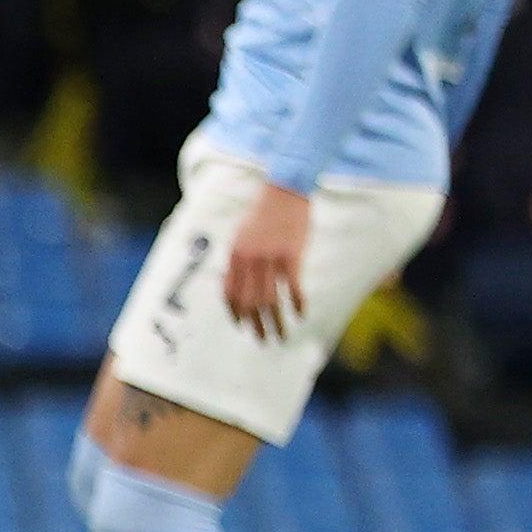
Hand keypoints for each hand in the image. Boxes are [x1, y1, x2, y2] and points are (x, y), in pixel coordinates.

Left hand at [223, 181, 311, 341]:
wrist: (285, 191)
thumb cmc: (264, 214)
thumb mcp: (242, 235)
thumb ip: (238, 259)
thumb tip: (233, 282)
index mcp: (234, 255)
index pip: (229, 293)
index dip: (235, 312)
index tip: (242, 325)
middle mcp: (249, 259)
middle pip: (250, 302)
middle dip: (255, 325)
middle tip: (263, 340)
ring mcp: (270, 258)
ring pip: (271, 300)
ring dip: (276, 322)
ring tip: (281, 336)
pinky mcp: (292, 255)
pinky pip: (294, 287)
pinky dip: (298, 303)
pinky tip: (301, 315)